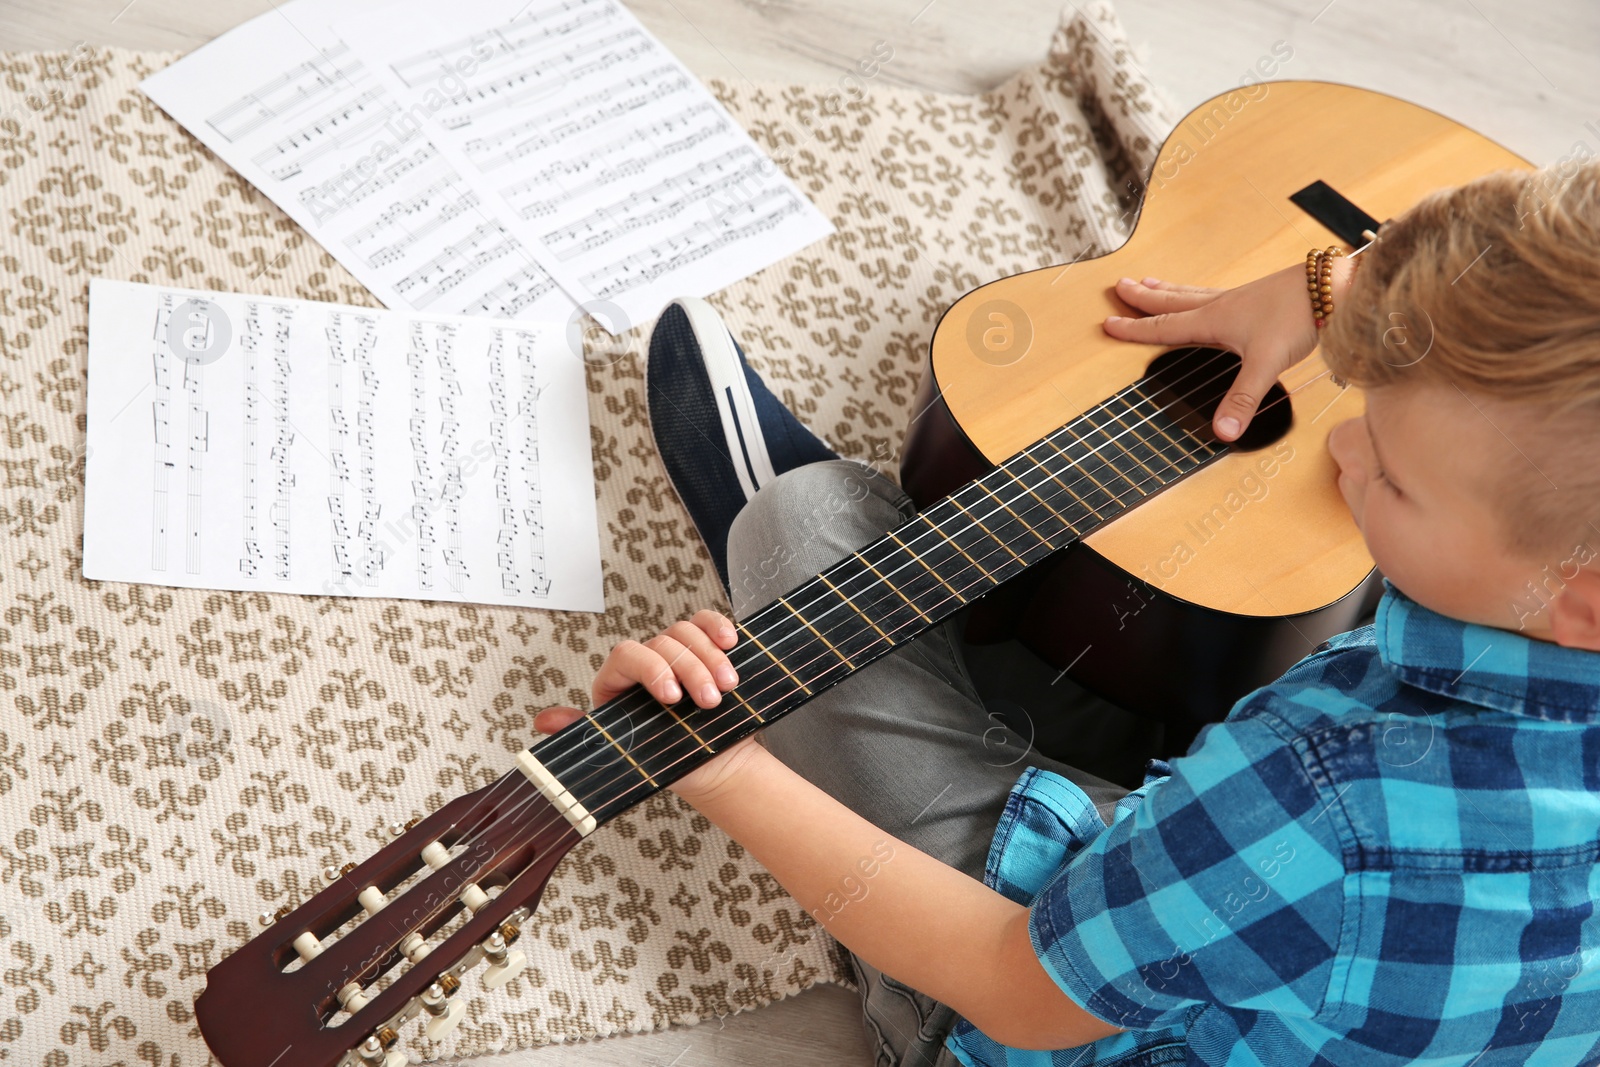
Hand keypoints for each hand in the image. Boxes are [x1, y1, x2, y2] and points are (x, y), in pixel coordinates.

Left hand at [531, 609, 765, 802]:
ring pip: (688, 632)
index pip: (627, 655)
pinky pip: (708, 624)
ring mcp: (677, 655)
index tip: (672, 697)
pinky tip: (731, 643)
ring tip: (726, 688)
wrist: (711, 769)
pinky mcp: (707, 651)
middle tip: (709, 702)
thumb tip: (544, 721)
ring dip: (711, 658)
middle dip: (691, 670)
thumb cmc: (667, 762)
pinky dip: (719, 628)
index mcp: (619, 682)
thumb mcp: (624, 750)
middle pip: (664, 642)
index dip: (651, 669)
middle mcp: (647, 663)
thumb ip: (587, 732)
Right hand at [1101, 256, 1355, 440]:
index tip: (1109, 323)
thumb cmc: (1300, 317)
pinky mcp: (1259, 296)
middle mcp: (1222, 305)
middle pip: (1173, 301)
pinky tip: (1210, 297)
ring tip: (1150, 281)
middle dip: (1144, 299)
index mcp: (1214, 320)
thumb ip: (1241, 399)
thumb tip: (1222, 432)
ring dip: (1168, 290)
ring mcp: (1240, 298)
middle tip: (1120, 288)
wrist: (1338, 288)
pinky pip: (1216, 293)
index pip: (1165, 326)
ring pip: (1192, 293)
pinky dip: (1200, 292)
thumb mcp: (1266, 364)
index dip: (1135, 328)